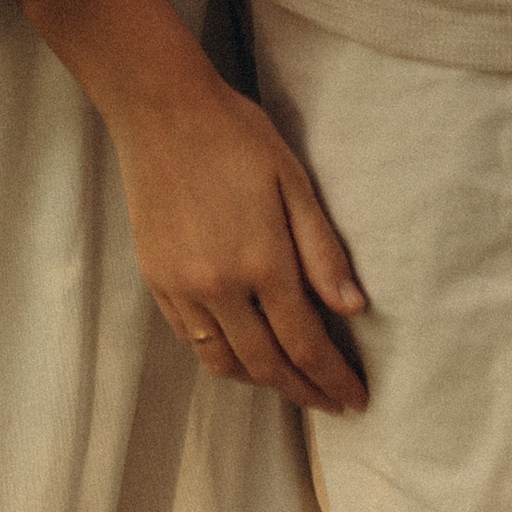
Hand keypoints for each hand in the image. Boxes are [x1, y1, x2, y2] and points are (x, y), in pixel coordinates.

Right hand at [113, 70, 367, 414]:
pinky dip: (221, 357)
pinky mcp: (155, 279)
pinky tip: (241, 351)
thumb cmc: (235, 136)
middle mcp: (218, 287)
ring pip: (224, 362)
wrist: (160, 109)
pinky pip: (191, 340)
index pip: (305, 344)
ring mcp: (181, 287)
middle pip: (267, 365)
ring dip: (262, 380)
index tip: (356, 399)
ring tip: (290, 380)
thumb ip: (322, 251)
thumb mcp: (293, 182)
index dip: (333, 378)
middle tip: (330, 402)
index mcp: (262, 262)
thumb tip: (354, 310)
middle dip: (304, 391)